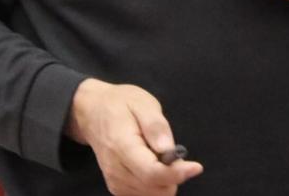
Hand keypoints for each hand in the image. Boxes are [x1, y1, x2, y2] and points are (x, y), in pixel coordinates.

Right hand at [66, 78, 202, 194]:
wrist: (92, 112)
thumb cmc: (120, 104)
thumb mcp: (142, 103)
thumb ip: (156, 126)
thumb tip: (169, 151)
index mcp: (122, 146)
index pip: (152, 173)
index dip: (177, 174)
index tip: (196, 166)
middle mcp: (116, 170)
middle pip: (156, 189)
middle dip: (173, 175)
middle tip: (171, 153)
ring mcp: (115, 181)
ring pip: (153, 195)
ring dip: (165, 180)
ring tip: (158, 155)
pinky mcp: (117, 187)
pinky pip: (144, 195)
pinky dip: (156, 184)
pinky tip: (152, 165)